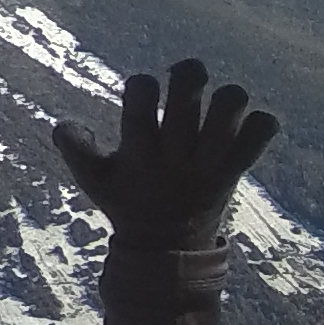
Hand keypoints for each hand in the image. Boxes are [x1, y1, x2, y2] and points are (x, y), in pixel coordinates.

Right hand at [51, 57, 279, 244]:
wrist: (169, 249)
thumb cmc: (128, 201)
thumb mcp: (94, 181)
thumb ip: (76, 150)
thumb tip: (62, 125)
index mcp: (139, 153)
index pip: (140, 99)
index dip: (142, 84)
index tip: (144, 90)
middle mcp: (176, 154)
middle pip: (188, 93)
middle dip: (187, 75)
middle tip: (186, 84)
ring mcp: (210, 162)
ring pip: (230, 104)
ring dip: (227, 98)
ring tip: (217, 107)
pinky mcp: (235, 169)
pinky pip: (261, 132)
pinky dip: (260, 124)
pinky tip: (245, 129)